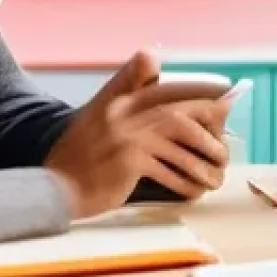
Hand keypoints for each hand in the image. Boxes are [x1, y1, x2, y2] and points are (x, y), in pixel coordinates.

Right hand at [44, 49, 230, 217]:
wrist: (52, 187)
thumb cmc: (87, 156)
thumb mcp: (107, 120)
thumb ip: (138, 104)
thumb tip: (188, 106)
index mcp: (121, 96)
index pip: (170, 86)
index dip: (198, 91)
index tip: (224, 105)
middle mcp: (125, 109)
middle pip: (183, 113)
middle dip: (210, 131)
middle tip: (223, 150)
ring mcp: (127, 134)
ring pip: (182, 143)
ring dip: (204, 161)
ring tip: (217, 174)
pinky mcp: (128, 160)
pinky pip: (169, 169)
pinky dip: (186, 181)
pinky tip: (195, 190)